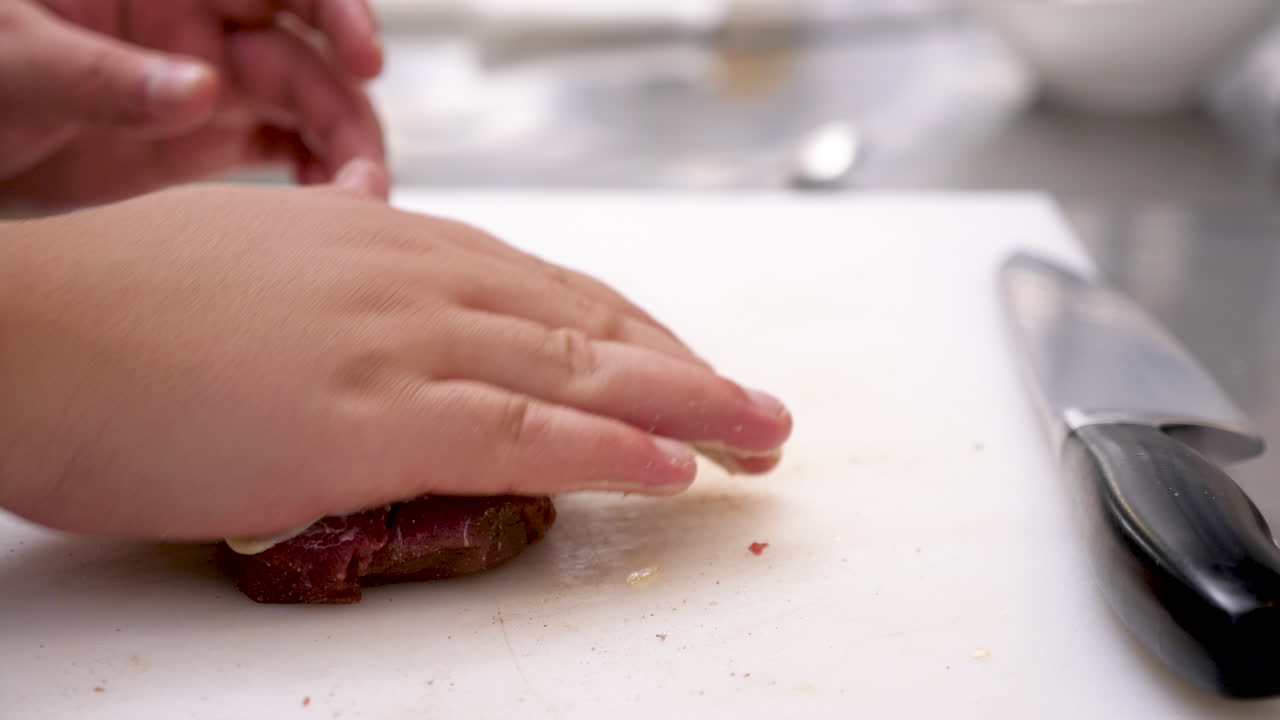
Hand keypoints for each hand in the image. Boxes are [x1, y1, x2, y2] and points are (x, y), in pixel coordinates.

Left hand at [0, 0, 385, 211]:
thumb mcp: (18, 60)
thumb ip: (103, 75)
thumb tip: (201, 90)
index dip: (338, 13)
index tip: (366, 62)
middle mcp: (201, 27)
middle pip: (310, 59)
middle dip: (349, 113)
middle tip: (364, 180)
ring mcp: (207, 84)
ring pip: (309, 110)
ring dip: (345, 154)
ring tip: (358, 205)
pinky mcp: (202, 140)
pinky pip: (283, 149)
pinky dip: (317, 177)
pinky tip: (329, 208)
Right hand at [0, 181, 791, 540]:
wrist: (26, 330)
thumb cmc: (121, 311)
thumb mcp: (264, 282)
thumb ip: (350, 308)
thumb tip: (395, 347)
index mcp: (390, 244)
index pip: (551, 287)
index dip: (636, 334)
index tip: (688, 367)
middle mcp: (411, 280)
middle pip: (589, 323)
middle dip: (688, 371)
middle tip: (759, 410)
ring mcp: (394, 344)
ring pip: (575, 371)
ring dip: (685, 407)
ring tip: (757, 438)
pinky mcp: (363, 418)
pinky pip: (515, 432)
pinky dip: (605, 449)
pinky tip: (671, 467)